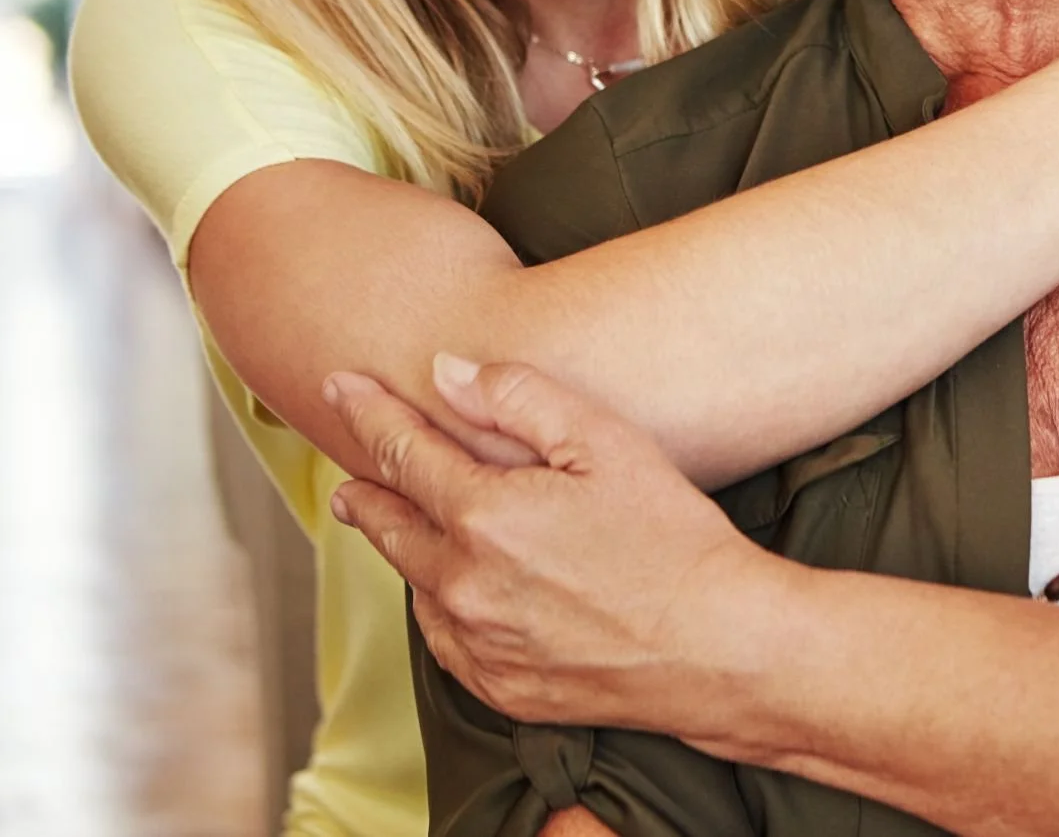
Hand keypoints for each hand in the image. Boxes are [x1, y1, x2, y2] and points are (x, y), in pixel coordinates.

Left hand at [324, 353, 776, 738]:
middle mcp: (464, 585)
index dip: (369, 414)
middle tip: (348, 478)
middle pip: (390, 526)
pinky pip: (444, 640)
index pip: (402, 452)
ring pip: (415, 586)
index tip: (341, 387)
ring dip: (402, 549)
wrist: (718, 648)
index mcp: (485, 515)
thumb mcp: (608, 442)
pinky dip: (437, 606)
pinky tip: (448, 592)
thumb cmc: (674, 539)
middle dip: (365, 492)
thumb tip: (447, 373)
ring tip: (394, 526)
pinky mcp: (500, 687)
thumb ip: (521, 398)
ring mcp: (478, 644)